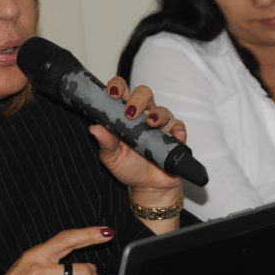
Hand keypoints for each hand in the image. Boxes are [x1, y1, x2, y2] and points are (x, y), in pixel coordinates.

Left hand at [89, 77, 185, 198]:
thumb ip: (105, 143)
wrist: (148, 187)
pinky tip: (175, 135)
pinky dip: (178, 129)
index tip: (113, 93)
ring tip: (151, 123)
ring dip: (157, 114)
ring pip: (162, 109)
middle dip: (138, 99)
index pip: (122, 92)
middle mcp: (143, 116)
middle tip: (131, 113)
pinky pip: (179, 127)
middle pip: (144, 94)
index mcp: (124, 116)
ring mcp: (160, 125)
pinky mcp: (174, 136)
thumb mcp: (112, 157)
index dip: (117, 87)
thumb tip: (94, 129)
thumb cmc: (129, 167)